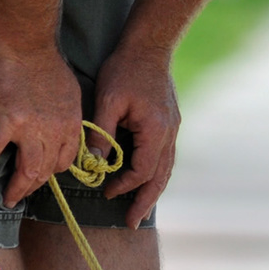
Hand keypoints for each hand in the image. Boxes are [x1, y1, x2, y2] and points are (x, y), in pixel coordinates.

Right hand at [0, 47, 83, 206]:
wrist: (28, 46)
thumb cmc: (48, 65)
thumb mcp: (70, 94)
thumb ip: (66, 117)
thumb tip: (59, 132)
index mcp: (71, 124)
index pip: (66, 160)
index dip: (53, 170)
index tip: (43, 175)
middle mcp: (54, 132)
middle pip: (47, 170)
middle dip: (34, 186)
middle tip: (22, 195)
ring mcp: (31, 129)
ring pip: (27, 170)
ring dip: (16, 189)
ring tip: (7, 199)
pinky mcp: (7, 122)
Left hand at [91, 43, 180, 226]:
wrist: (149, 45)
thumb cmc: (125, 69)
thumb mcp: (107, 100)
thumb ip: (102, 135)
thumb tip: (95, 164)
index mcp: (156, 130)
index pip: (142, 170)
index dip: (124, 185)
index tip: (106, 191)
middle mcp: (169, 133)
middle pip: (161, 177)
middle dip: (146, 201)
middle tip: (132, 223)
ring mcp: (173, 128)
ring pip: (167, 169)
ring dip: (153, 191)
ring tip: (141, 209)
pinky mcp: (170, 123)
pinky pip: (165, 156)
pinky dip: (156, 173)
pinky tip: (147, 180)